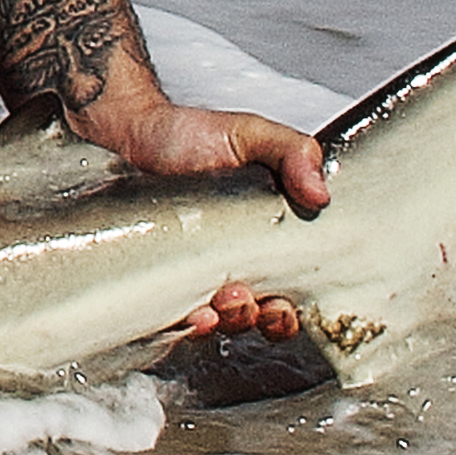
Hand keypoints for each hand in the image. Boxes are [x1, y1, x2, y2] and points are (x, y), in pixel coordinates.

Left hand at [63, 82, 333, 360]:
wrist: (135, 133)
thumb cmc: (193, 136)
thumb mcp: (253, 135)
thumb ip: (293, 153)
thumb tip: (321, 194)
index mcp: (265, 240)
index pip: (291, 292)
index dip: (293, 310)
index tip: (290, 305)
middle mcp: (234, 264)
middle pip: (261, 317)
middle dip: (265, 320)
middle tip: (255, 301)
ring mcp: (197, 273)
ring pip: (221, 321)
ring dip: (230, 320)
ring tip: (223, 300)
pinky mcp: (162, 277)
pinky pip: (175, 315)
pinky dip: (188, 321)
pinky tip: (192, 312)